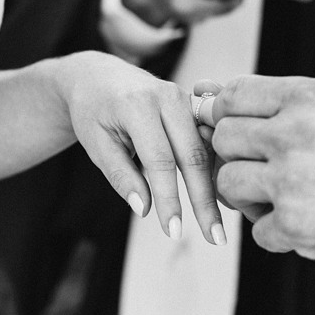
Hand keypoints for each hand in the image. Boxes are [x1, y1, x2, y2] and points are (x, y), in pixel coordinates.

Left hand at [58, 52, 224, 244]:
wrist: (98, 76)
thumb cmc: (93, 112)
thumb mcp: (96, 144)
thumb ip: (121, 176)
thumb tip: (146, 210)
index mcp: (138, 105)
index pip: (160, 161)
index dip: (170, 199)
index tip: (174, 232)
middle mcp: (168, 96)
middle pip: (193, 156)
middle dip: (204, 200)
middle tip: (215, 238)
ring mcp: (185, 98)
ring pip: (207, 150)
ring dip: (216, 188)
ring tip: (220, 226)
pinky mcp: (194, 105)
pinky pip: (209, 141)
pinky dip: (215, 171)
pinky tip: (222, 200)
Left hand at [194, 74, 314, 219]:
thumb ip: (301, 107)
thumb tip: (229, 101)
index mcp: (311, 99)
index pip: (236, 94)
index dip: (223, 113)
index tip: (228, 128)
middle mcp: (294, 134)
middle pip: (224, 138)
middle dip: (237, 157)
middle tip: (263, 172)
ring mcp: (290, 181)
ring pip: (229, 183)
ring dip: (250, 197)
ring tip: (285, 202)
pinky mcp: (294, 225)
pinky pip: (257, 231)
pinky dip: (279, 235)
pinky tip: (311, 229)